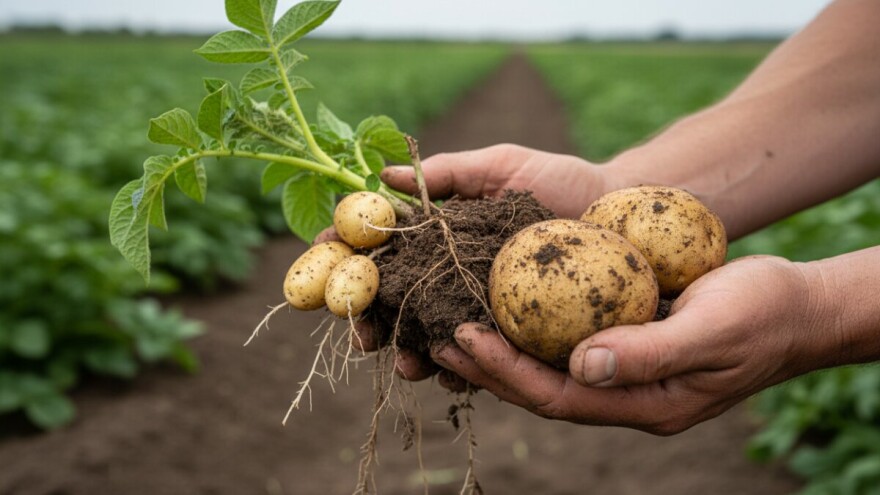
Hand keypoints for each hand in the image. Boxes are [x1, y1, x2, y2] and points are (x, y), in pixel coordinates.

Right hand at [317, 144, 615, 384]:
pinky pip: (478, 358)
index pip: (383, 248)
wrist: (619, 213)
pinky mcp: (511, 333)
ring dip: (409, 355)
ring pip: (429, 337)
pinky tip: (453, 377)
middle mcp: (451, 273)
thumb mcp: (500, 166)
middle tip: (362, 337)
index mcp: (440, 235)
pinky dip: (459, 370)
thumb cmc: (561, 181)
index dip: (349, 257)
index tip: (320, 261)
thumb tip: (382, 172)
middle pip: (395, 302)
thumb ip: (447, 172)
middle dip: (371, 322)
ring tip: (407, 365)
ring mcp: (478, 306)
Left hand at [432, 255, 831, 433]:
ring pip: (550, 366)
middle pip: (543, 387)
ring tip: (456, 321)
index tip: (464, 338)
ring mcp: (627, 370)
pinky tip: (508, 299)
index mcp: (645, 404)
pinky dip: (535, 323)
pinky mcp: (628, 340)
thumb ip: (652, 353)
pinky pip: (569, 338)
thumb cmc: (762, 314)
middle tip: (439, 336)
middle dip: (489, 366)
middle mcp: (627, 393)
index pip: (559, 396)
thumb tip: (584, 364)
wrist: (797, 305)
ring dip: (504, 346)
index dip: (506, 372)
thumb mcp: (713, 331)